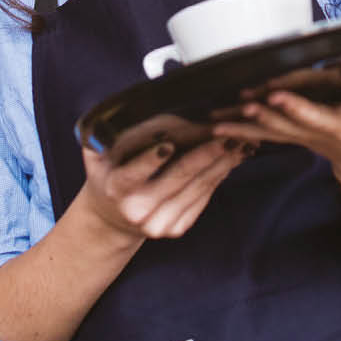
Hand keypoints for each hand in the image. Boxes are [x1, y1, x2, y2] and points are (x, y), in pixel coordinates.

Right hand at [77, 136, 247, 241]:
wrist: (112, 217)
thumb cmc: (109, 172)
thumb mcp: (100, 154)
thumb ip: (111, 135)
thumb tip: (143, 112)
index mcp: (115, 189)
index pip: (133, 174)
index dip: (151, 160)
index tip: (168, 143)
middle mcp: (138, 211)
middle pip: (176, 179)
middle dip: (204, 154)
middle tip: (226, 132)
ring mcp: (159, 223)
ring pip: (197, 188)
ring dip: (221, 162)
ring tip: (240, 140)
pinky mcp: (177, 228)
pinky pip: (204, 197)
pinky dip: (220, 175)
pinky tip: (233, 157)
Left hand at [213, 66, 340, 188]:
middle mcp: (338, 127)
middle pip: (314, 119)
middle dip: (294, 109)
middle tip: (273, 96)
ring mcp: (313, 136)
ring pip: (281, 128)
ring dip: (258, 120)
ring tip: (236, 107)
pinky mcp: (295, 138)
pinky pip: (264, 135)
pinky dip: (241, 129)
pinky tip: (215, 123)